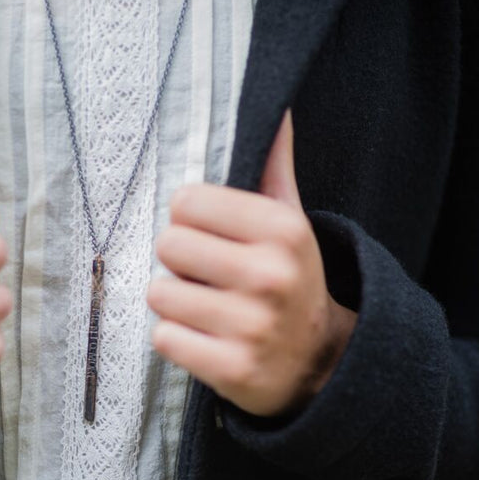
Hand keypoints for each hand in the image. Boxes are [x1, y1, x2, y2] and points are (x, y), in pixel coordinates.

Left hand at [147, 109, 356, 416]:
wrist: (318, 363)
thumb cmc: (289, 281)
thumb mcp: (291, 224)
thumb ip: (274, 169)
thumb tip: (279, 110)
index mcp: (282, 230)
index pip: (186, 202)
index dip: (189, 220)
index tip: (210, 236)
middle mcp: (270, 275)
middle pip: (168, 245)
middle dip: (179, 262)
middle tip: (208, 276)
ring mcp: (252, 326)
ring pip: (160, 295)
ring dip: (175, 303)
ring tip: (208, 309)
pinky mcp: (232, 369)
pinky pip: (164, 338)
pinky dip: (177, 339)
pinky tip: (206, 339)